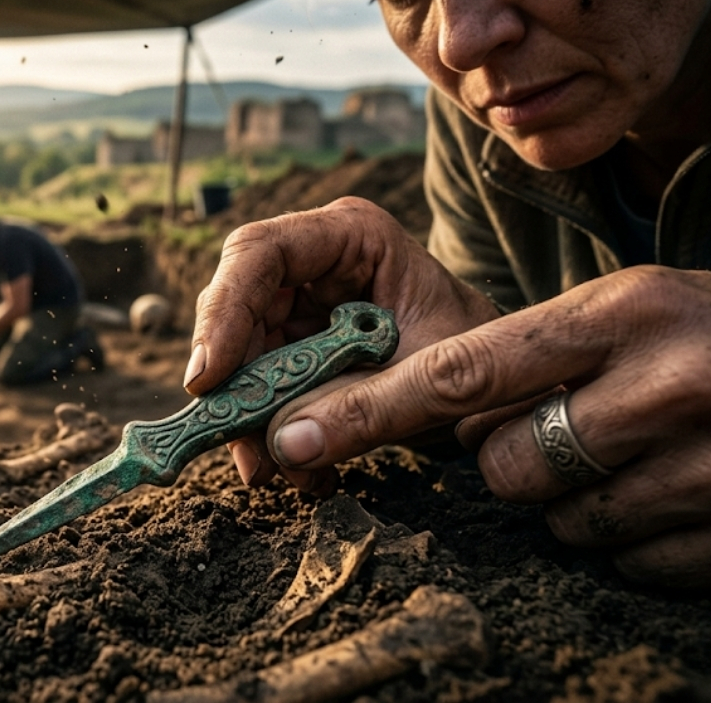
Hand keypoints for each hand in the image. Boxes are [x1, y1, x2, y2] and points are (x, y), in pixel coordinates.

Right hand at [187, 197, 499, 493]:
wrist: (501, 382)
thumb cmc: (479, 358)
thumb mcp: (427, 379)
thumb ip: (357, 406)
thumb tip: (278, 447)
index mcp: (350, 236)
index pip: (260, 253)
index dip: (224, 310)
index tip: (209, 378)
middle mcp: (314, 264)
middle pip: (237, 310)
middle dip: (235, 384)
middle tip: (243, 448)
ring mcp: (300, 307)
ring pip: (240, 359)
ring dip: (252, 423)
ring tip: (281, 473)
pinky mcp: (295, 351)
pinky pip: (261, 391)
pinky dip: (273, 436)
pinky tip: (302, 471)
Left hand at [262, 265, 710, 586]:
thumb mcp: (647, 312)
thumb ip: (545, 353)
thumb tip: (437, 413)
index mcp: (627, 310)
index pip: (463, 368)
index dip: (369, 410)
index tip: (294, 435)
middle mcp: (666, 383)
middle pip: (503, 462)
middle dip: (519, 459)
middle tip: (586, 429)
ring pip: (561, 520)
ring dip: (582, 503)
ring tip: (651, 457)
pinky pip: (626, 562)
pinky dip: (641, 541)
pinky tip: (691, 497)